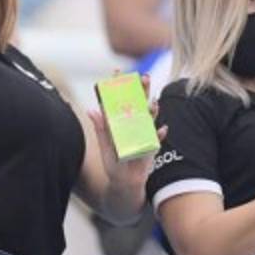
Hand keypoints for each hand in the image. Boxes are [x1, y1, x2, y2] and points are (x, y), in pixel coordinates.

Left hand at [88, 72, 167, 187]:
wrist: (125, 182)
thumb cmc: (113, 163)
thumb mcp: (105, 146)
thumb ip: (101, 128)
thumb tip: (91, 110)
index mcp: (120, 124)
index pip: (119, 101)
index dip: (118, 86)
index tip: (118, 71)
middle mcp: (133, 126)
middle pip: (138, 104)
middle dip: (141, 91)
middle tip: (144, 77)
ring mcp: (144, 135)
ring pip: (149, 118)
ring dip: (152, 110)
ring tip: (153, 103)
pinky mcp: (151, 147)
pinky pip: (157, 139)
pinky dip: (159, 134)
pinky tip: (162, 129)